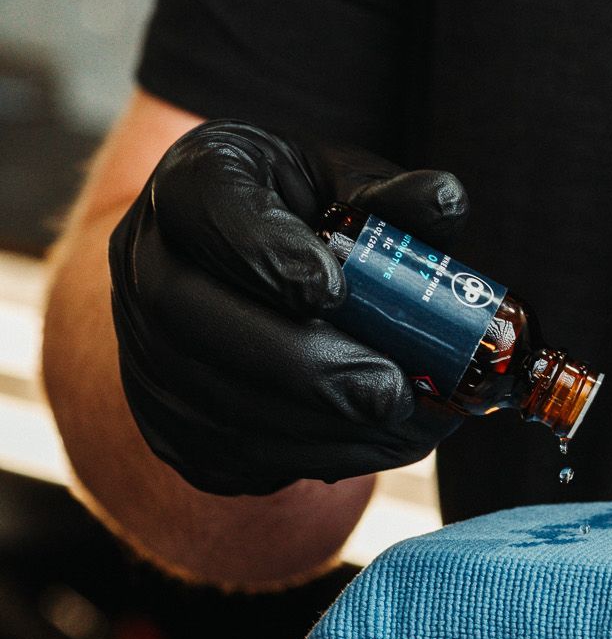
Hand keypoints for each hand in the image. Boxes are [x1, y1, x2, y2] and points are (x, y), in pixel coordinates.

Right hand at [110, 119, 470, 496]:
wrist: (247, 272)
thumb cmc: (306, 213)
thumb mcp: (348, 182)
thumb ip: (392, 194)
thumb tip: (444, 200)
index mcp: (191, 180)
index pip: (204, 205)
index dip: (262, 252)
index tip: (334, 291)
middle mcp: (145, 260)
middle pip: (189, 317)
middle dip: (298, 364)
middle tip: (388, 390)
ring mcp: (141, 349)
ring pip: (205, 402)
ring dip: (313, 426)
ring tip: (403, 424)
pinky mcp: (161, 422)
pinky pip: (222, 457)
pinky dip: (304, 458)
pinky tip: (371, 444)